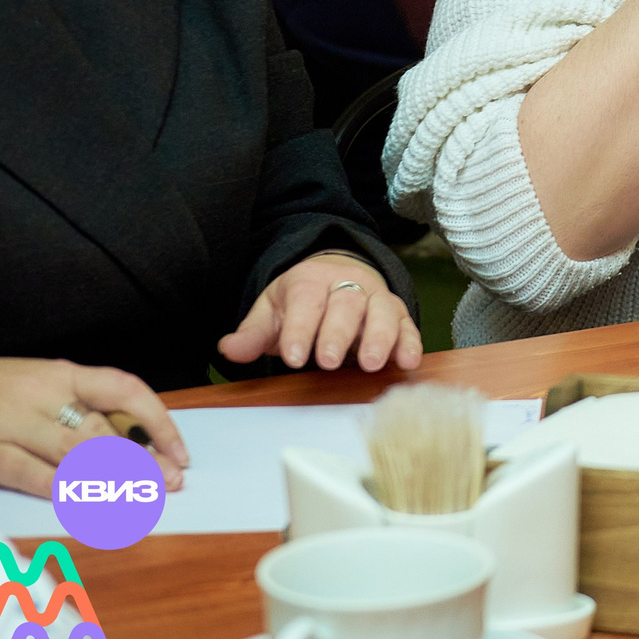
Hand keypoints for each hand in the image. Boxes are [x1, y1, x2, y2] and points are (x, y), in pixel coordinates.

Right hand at [0, 349, 188, 497]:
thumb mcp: (33, 385)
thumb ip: (75, 409)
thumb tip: (129, 442)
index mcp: (60, 374)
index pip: (124, 390)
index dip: (158, 421)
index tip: (179, 451)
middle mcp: (40, 395)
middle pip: (105, 430)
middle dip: (144, 460)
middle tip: (172, 484)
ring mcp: (11, 424)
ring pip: (75, 453)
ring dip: (114, 480)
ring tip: (143, 499)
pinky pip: (31, 474)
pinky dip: (63, 490)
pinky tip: (88, 505)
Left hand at [217, 252, 421, 372]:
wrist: (337, 274)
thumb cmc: (302, 300)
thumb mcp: (272, 310)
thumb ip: (253, 333)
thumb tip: (228, 349)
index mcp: (311, 280)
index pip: (306, 302)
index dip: (300, 329)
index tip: (293, 356)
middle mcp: (348, 284)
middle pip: (346, 304)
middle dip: (338, 333)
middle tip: (328, 361)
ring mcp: (376, 297)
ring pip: (381, 311)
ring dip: (379, 337)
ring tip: (370, 364)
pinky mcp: (397, 312)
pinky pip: (407, 325)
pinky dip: (410, 343)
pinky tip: (407, 362)